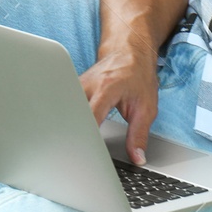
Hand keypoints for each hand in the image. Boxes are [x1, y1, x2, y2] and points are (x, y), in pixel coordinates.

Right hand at [78, 45, 159, 165]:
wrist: (130, 52)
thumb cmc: (139, 76)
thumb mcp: (146, 108)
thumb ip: (139, 135)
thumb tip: (137, 158)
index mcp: (107, 88)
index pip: (90, 115)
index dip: (86, 136)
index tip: (86, 152)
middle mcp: (88, 85)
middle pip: (71, 113)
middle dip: (71, 133)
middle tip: (73, 154)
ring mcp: (78, 85)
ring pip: (65, 109)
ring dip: (68, 126)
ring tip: (68, 145)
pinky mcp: (73, 88)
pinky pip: (66, 106)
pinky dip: (68, 119)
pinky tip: (68, 132)